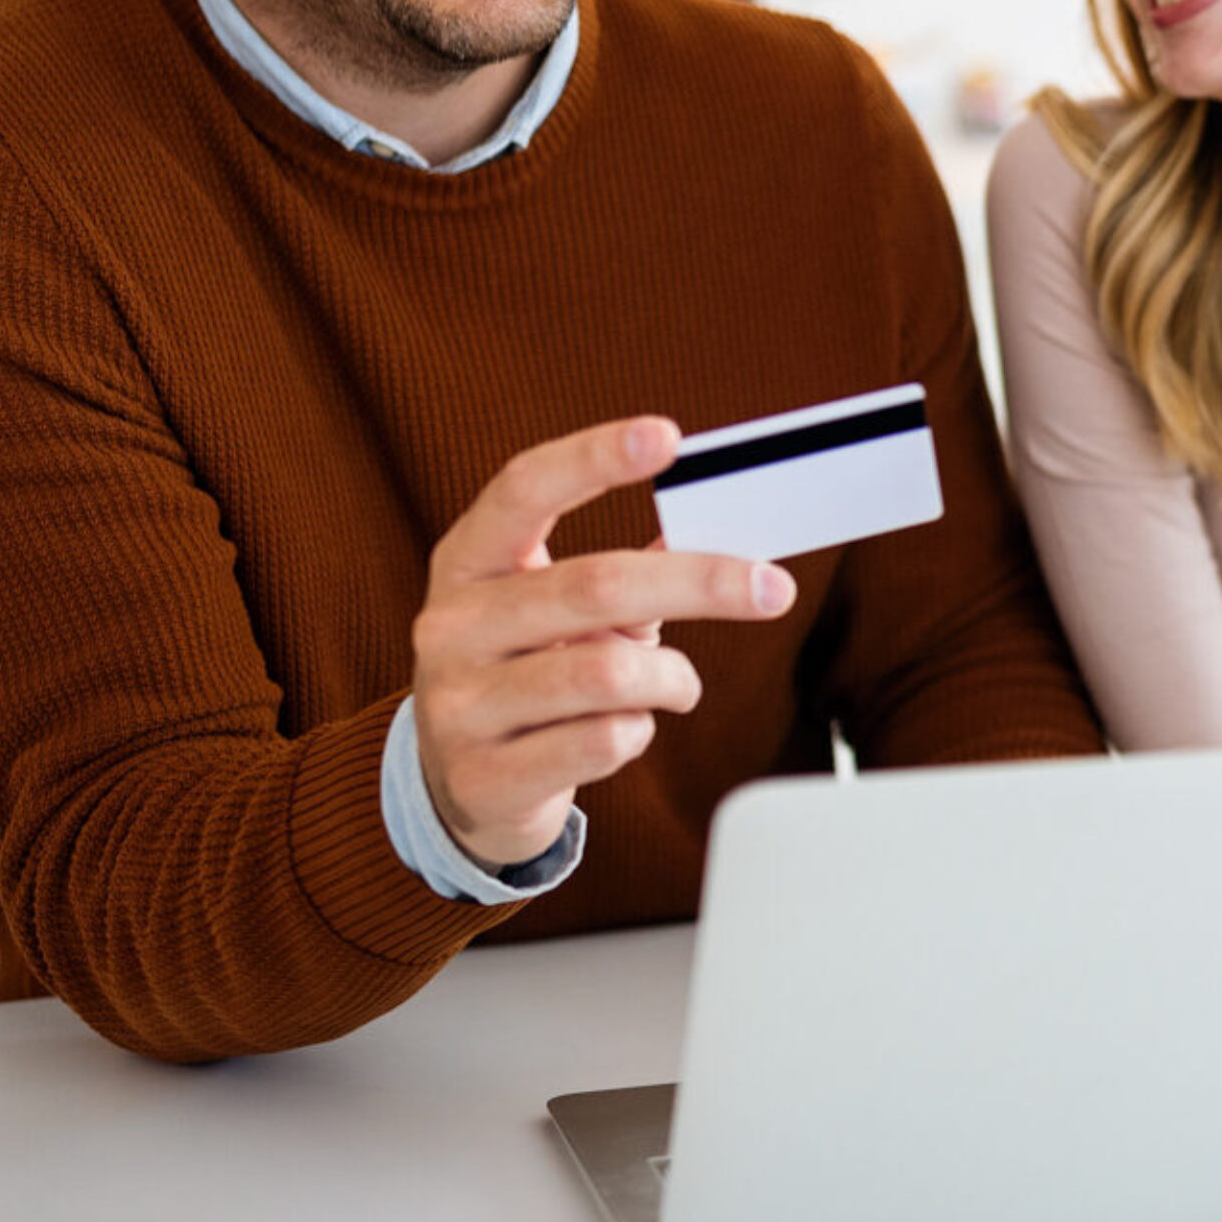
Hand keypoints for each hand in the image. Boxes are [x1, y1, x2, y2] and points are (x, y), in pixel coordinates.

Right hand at [411, 416, 796, 868]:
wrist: (465, 785)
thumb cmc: (532, 671)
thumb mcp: (564, 611)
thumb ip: (629, 568)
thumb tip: (717, 525)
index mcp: (467, 560)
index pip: (523, 488)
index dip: (594, 458)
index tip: (669, 436)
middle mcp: (450, 625)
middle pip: (594, 585)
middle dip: (700, 583)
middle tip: (772, 589)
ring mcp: (457, 704)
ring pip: (607, 674)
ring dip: (672, 680)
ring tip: (679, 686)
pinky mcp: (483, 778)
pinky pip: (601, 742)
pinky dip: (638, 732)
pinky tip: (626, 730)